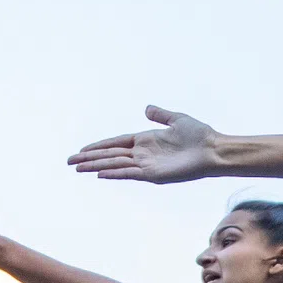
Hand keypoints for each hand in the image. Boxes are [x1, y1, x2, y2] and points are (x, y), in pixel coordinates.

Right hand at [67, 105, 224, 184]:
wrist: (213, 149)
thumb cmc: (199, 135)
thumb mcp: (177, 119)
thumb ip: (160, 115)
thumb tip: (147, 108)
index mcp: (145, 140)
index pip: (116, 144)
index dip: (98, 146)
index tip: (82, 150)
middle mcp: (143, 154)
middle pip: (110, 155)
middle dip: (90, 158)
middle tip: (70, 162)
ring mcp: (146, 165)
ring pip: (115, 165)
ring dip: (96, 166)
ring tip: (78, 169)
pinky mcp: (153, 174)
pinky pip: (129, 173)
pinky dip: (114, 173)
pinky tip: (99, 174)